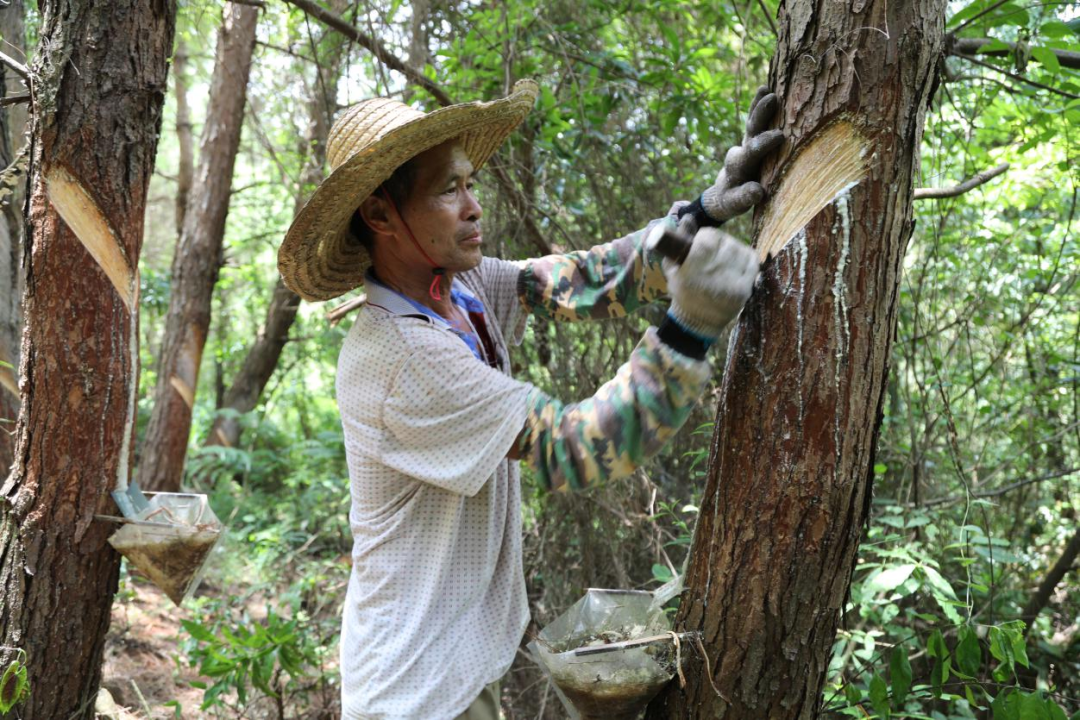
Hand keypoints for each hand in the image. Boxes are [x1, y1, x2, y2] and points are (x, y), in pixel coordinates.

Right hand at [655, 225, 759, 338]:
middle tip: (714, 252)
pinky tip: (736, 263)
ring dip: (733, 249)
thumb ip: (678, 241)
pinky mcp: (745, 289)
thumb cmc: (683, 291)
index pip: (709, 237)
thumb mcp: (672, 268)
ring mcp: (731, 283)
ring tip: (724, 259)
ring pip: (739, 249)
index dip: (706, 237)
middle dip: (719, 243)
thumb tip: (688, 217)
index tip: (702, 243)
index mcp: (693, 268)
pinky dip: (745, 258)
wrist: (697, 322)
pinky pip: (752, 261)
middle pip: (725, 242)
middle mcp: (713, 274)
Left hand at [696, 87, 783, 222]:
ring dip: (759, 105)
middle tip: (772, 99)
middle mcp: (741, 151)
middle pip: (750, 130)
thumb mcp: (736, 204)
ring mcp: (746, 143)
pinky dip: (758, 104)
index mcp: (738, 167)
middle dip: (760, 115)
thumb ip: (745, 197)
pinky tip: (765, 87)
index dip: (764, 142)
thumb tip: (758, 191)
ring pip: (752, 122)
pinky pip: (754, 120)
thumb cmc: (732, 201)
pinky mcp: (750, 139)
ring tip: (767, 89)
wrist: (722, 194)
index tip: (780, 135)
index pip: (752, 152)